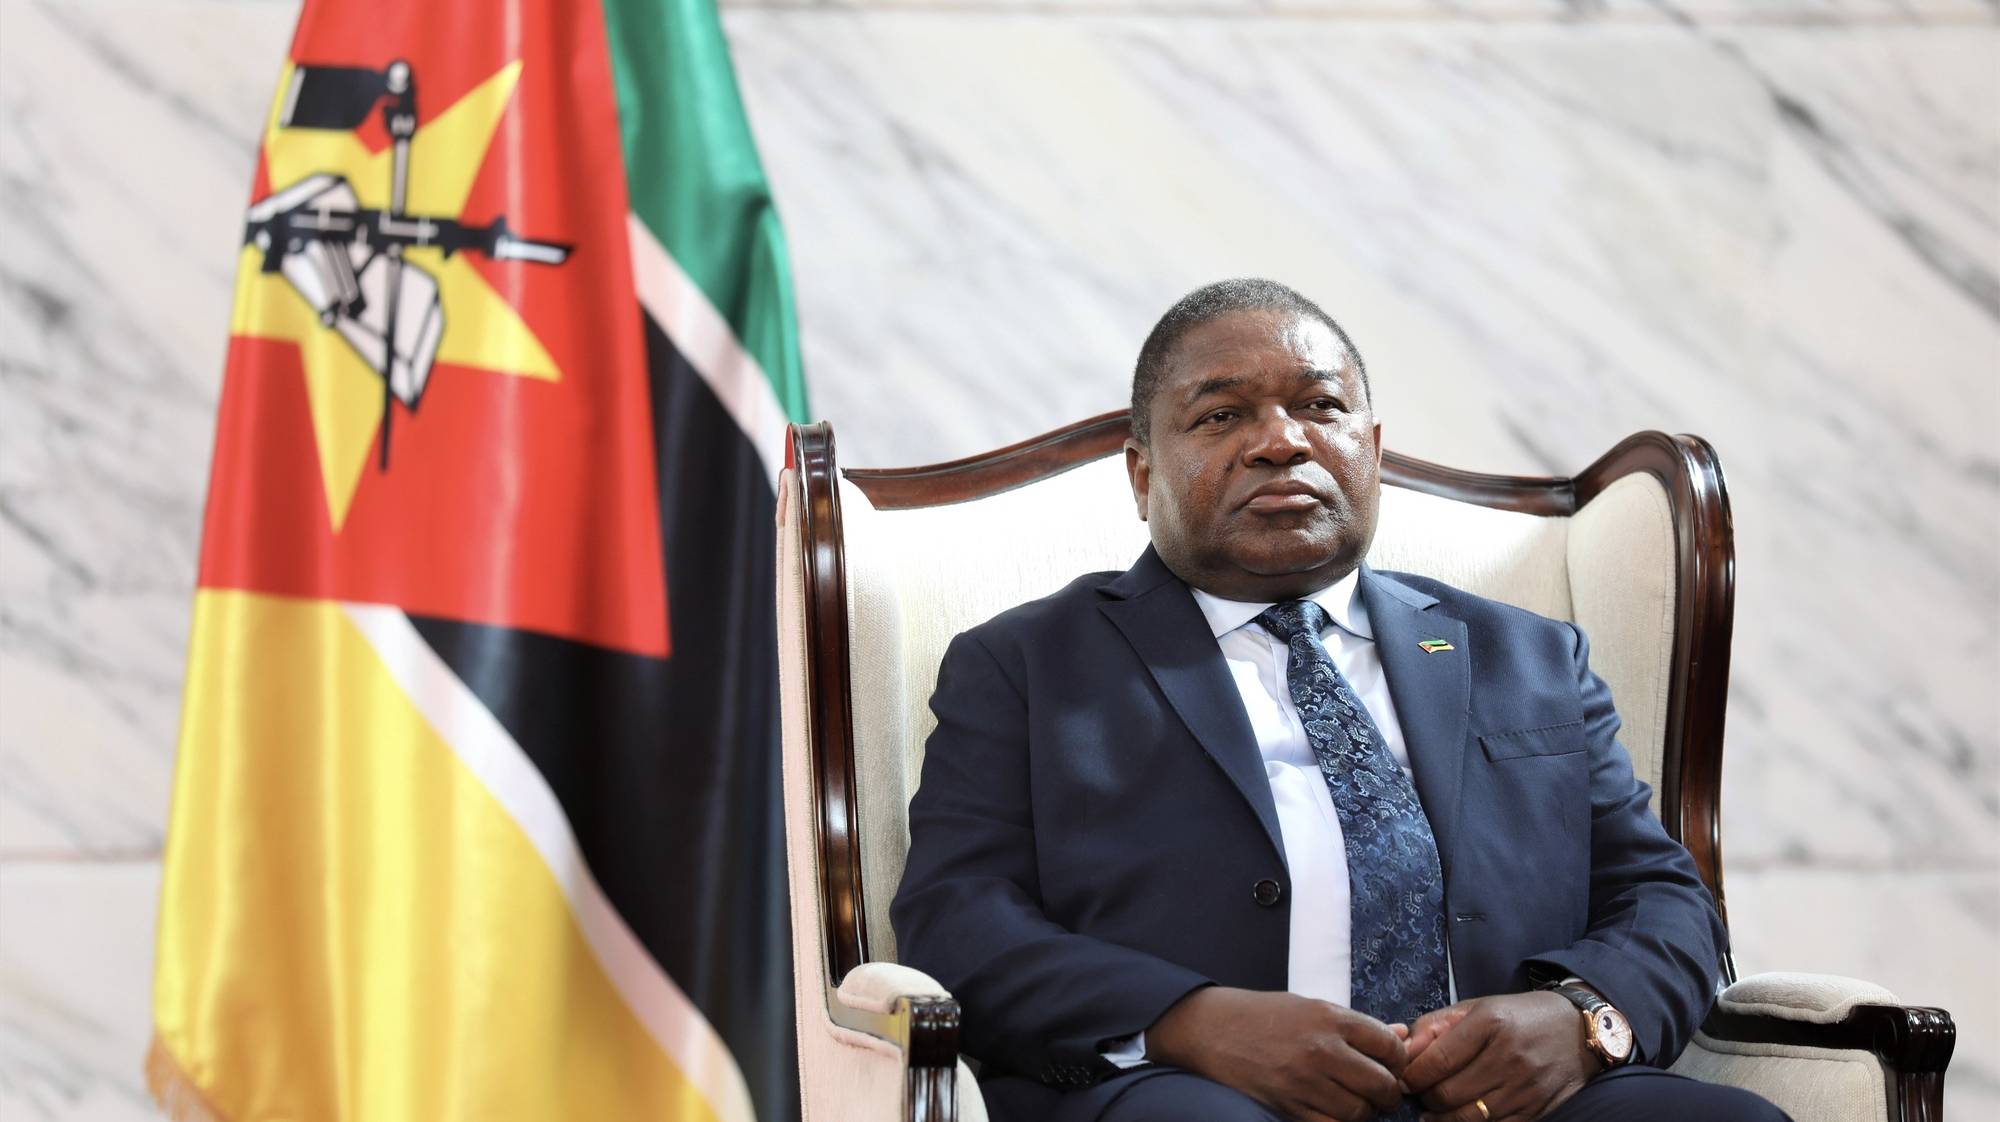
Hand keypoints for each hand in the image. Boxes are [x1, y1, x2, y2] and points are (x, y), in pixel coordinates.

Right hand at [1146, 987, 1408, 1121]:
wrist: (1212, 1028)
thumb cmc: (1263, 1014)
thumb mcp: (1312, 1007)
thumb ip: (1359, 1025)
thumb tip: (1404, 1035)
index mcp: (1330, 1017)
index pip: (1389, 1046)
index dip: (1399, 1061)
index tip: (1392, 1066)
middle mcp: (1321, 1048)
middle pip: (1381, 1083)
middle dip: (1389, 1093)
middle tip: (1383, 1093)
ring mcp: (1304, 1079)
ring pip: (1359, 1111)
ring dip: (1365, 1111)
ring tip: (1357, 1102)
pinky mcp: (1287, 1104)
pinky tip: (1334, 1112)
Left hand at [1399, 993, 1596, 1120]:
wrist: (1579, 1030)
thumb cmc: (1519, 1016)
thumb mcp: (1477, 1007)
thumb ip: (1435, 1025)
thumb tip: (1403, 1048)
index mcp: (1490, 1022)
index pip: (1437, 1060)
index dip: (1412, 1075)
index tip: (1403, 1079)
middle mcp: (1509, 1056)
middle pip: (1448, 1093)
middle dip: (1425, 1097)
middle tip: (1420, 1093)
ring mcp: (1525, 1087)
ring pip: (1468, 1117)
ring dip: (1443, 1117)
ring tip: (1434, 1110)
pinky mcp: (1537, 1110)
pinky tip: (1461, 1118)